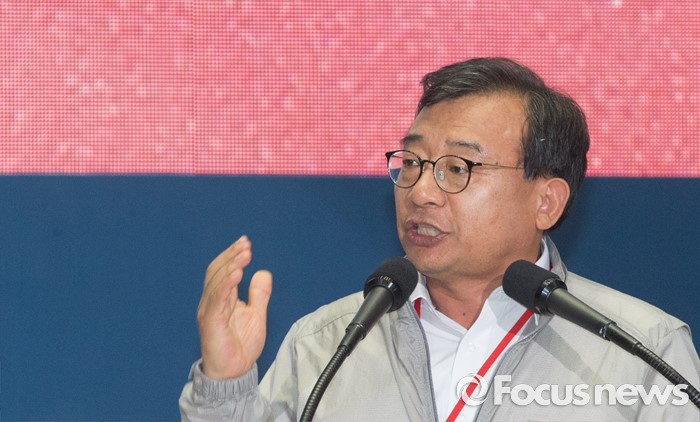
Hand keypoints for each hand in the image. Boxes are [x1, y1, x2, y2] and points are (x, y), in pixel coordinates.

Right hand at [197, 236, 272, 378]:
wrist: (233, 373)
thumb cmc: (240, 346)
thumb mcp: (256, 315)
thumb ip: (259, 294)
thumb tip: (263, 272)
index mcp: (219, 299)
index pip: (222, 270)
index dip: (232, 255)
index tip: (245, 242)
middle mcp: (211, 302)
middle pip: (216, 271)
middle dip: (231, 256)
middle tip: (246, 245)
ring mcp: (209, 312)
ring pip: (216, 282)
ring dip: (231, 265)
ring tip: (244, 255)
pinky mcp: (211, 323)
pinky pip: (217, 300)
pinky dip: (226, 285)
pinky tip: (236, 273)